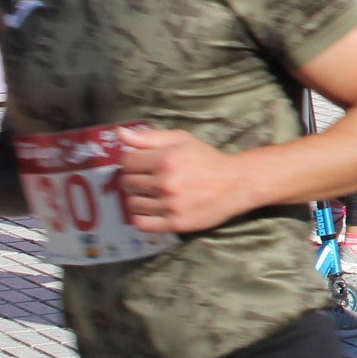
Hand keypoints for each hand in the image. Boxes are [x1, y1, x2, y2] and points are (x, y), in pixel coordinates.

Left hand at [117, 126, 256, 234]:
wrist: (236, 183)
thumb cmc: (207, 159)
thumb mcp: (182, 140)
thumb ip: (149, 137)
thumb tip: (120, 134)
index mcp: (165, 160)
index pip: (127, 161)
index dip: (132, 161)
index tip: (142, 164)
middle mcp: (165, 183)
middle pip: (127, 182)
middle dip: (134, 179)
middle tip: (149, 178)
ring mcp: (170, 205)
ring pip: (132, 203)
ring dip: (138, 198)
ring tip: (153, 193)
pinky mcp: (175, 223)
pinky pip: (141, 223)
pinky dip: (140, 216)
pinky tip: (151, 209)